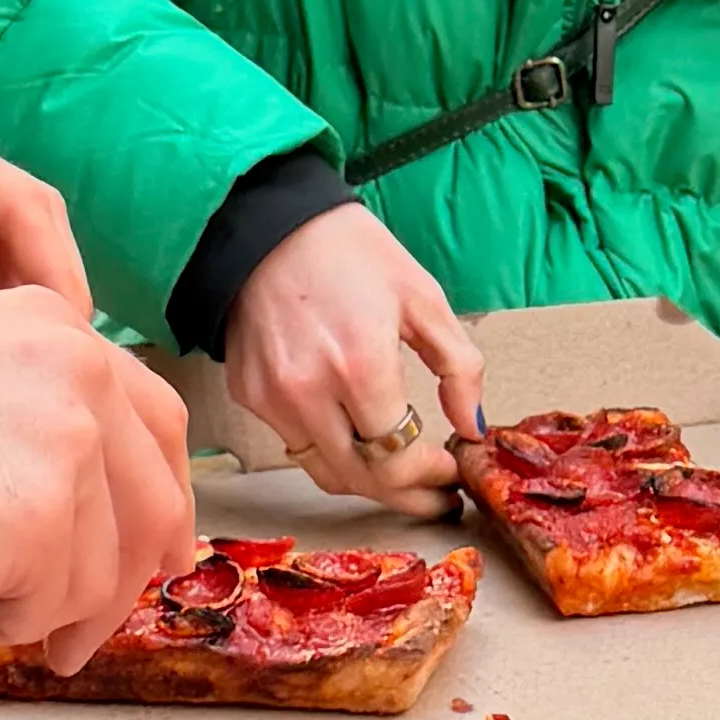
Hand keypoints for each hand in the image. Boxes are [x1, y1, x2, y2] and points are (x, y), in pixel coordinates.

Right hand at [0, 293, 192, 666]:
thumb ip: (13, 421)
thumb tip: (57, 510)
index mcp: (52, 326)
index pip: (151, 423)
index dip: (154, 505)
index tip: (152, 556)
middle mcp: (78, 372)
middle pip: (149, 507)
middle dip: (113, 590)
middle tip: (67, 641)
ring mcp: (68, 444)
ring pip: (86, 577)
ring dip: (5, 609)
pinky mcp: (39, 523)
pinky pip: (33, 615)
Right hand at [223, 203, 485, 509]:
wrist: (268, 223)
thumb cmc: (351, 252)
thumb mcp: (423, 297)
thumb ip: (459, 367)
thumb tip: (471, 426)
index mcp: (360, 365)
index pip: (399, 459)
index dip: (432, 478)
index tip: (452, 473)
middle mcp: (309, 392)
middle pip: (363, 479)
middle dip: (407, 495)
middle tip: (435, 496)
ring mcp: (272, 398)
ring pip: (326, 473)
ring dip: (369, 483)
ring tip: (401, 476)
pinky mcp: (249, 395)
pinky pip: (297, 445)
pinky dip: (331, 452)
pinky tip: (357, 438)